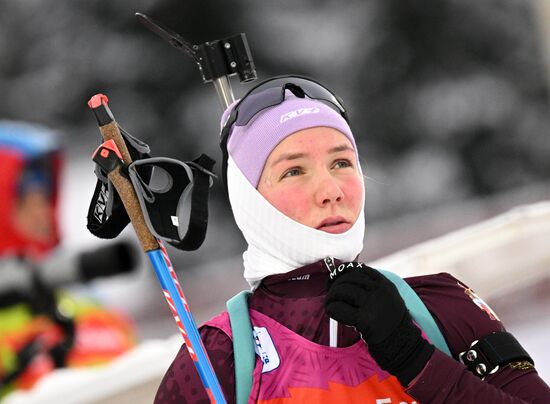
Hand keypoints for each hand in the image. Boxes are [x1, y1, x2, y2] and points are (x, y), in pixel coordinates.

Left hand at [325, 262, 433, 385]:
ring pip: (343, 291)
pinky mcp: (364, 320)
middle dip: (335, 284)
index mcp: (385, 284)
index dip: (344, 272)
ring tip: (330, 302)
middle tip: (330, 292)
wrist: (403, 345)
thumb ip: (373, 287)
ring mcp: (372, 305)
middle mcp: (379, 291)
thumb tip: (346, 277)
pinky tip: (331, 311)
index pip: (359, 269)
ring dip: (331, 296)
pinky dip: (331, 308)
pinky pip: (339, 308)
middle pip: (349, 279)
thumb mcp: (389, 298)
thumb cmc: (391, 322)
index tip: (336, 277)